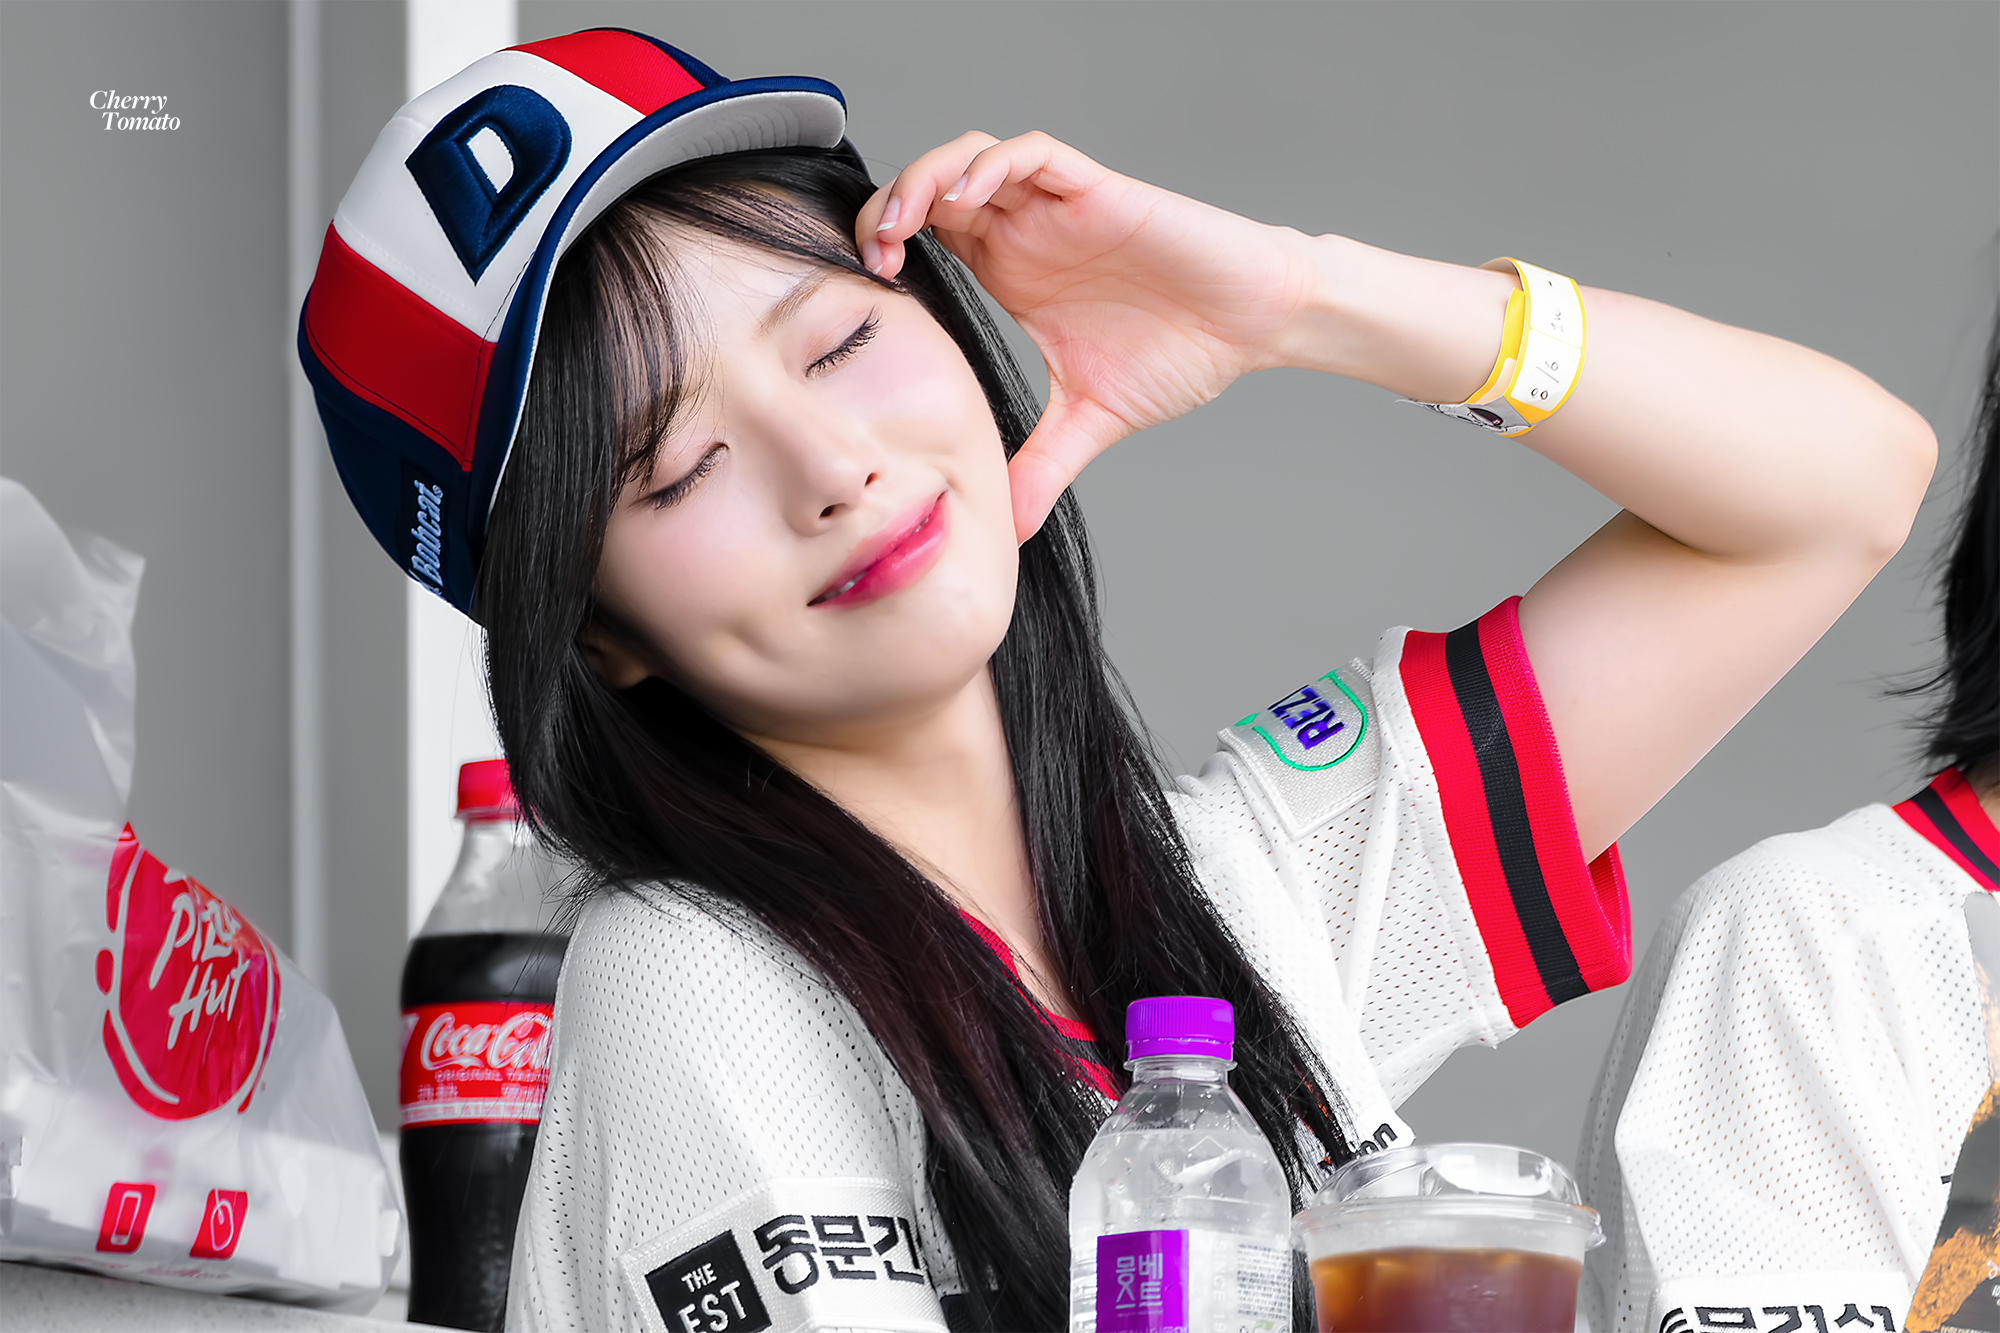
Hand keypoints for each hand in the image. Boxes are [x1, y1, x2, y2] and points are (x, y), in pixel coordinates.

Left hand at [858, 132, 1314, 539]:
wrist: (1253, 325)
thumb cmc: (1182, 352)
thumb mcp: (1090, 421)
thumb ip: (1041, 467)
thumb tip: (1006, 532)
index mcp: (1010, 272)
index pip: (924, 235)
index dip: (884, 248)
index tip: (868, 291)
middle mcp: (1026, 231)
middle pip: (932, 187)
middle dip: (888, 208)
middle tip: (871, 255)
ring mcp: (1058, 207)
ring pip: (971, 158)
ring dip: (927, 178)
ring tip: (903, 223)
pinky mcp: (1097, 191)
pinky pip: (1031, 155)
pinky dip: (991, 166)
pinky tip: (968, 201)